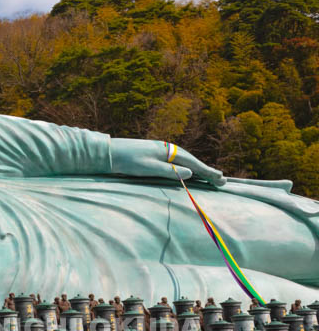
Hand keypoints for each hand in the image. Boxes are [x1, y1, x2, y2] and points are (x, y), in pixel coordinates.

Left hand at [111, 138, 225, 185]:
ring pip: (184, 160)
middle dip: (207, 171)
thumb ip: (169, 171)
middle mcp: (166, 149)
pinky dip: (186, 166)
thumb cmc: (126, 161)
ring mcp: (160, 150)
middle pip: (192, 161)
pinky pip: (175, 160)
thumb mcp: (148, 168)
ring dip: (198, 168)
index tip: (221, 179)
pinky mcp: (153, 153)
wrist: (108, 153)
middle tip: (223, 181)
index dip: (208, 172)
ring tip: (210, 176)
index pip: (193, 163)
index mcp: (167, 152)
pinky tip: (187, 170)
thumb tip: (192, 172)